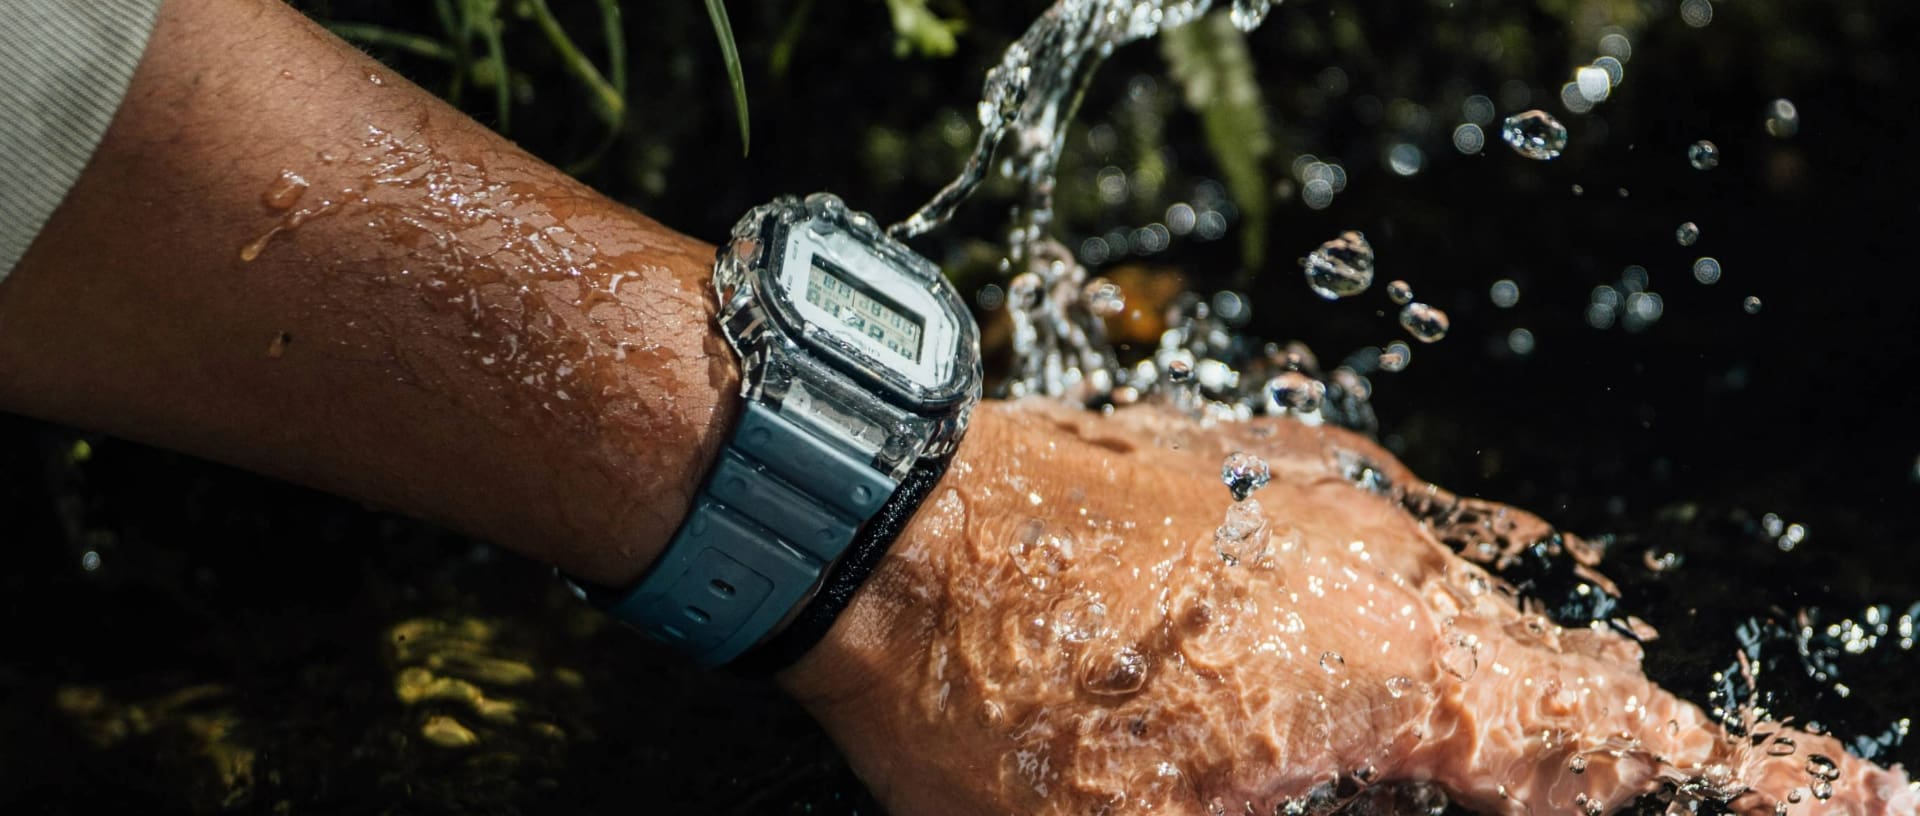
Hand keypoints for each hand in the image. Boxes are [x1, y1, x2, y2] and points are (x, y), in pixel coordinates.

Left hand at [779, 399, 1914, 814]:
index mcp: (1394, 670)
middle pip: (1545, 673)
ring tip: (1463, 755)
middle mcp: (1386, 564)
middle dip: (1593, 749)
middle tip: (1623, 780)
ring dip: (1480, 690)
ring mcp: (1319, 498)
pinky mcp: (1252, 466)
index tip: (1853, 798)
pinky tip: (1314, 663)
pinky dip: (1389, 621)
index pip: (1615, 746)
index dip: (1745, 781)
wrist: (884, 512)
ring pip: (1455, 610)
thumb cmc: (1000, 696)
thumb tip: (1357, 789)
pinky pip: (1372, 552)